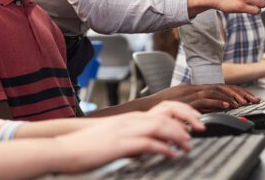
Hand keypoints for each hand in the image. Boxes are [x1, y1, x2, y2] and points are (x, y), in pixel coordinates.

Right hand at [52, 103, 198, 172]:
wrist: (63, 147)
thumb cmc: (86, 145)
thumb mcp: (113, 137)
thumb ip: (131, 137)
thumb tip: (148, 144)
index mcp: (130, 118)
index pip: (163, 108)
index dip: (183, 113)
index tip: (196, 122)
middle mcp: (130, 120)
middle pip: (166, 113)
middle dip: (187, 120)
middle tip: (201, 130)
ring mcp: (125, 131)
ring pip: (160, 126)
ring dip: (179, 135)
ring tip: (189, 145)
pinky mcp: (119, 144)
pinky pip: (147, 143)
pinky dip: (163, 148)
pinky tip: (172, 155)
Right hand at [151, 84, 260, 112]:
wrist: (145, 108)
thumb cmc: (161, 109)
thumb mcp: (181, 104)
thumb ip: (196, 105)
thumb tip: (211, 109)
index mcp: (192, 87)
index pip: (218, 86)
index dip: (234, 91)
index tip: (247, 97)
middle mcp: (192, 87)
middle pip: (220, 86)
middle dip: (238, 92)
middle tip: (252, 99)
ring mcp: (189, 93)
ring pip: (215, 90)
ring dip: (231, 97)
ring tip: (242, 102)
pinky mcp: (185, 100)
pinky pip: (205, 99)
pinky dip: (217, 102)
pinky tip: (227, 106)